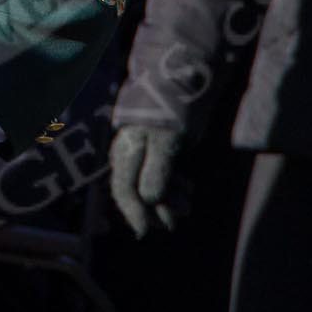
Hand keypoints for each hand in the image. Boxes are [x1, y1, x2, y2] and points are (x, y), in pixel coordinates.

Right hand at [107, 123, 184, 238]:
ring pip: (149, 185)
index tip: (146, 231)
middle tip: (179, 216)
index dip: (133, 212)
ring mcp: (142, 152)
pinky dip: (172, 186)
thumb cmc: (171, 112)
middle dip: (157, 208)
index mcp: (127, 151)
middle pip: (136, 192)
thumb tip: (148, 200)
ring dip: (167, 199)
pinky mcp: (156, 151)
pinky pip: (159, 176)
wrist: (180, 80)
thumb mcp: (166, 142)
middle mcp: (129, 154)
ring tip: (187, 203)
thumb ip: (157, 171)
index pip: (124, 189)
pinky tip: (186, 189)